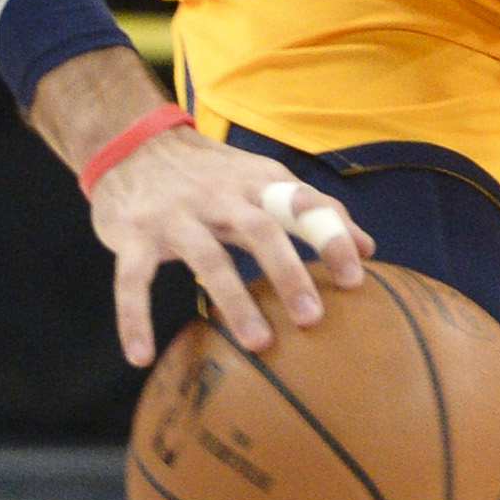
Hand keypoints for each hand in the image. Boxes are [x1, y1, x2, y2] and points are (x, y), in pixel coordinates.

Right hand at [92, 125, 373, 364]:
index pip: (302, 206)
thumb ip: (312, 212)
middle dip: (289, 274)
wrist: (133, 142)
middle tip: (313, 319)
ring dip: (234, 301)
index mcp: (256, 183)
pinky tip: (141, 357)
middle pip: (260, 231)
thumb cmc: (212, 173)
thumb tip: (367, 248)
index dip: (330, 237)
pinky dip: (134, 318)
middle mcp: (218, 195)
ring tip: (259, 344)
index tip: (357, 278)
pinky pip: (132, 280)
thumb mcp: (264, 180)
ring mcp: (174, 214)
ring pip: (207, 258)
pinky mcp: (132, 234)